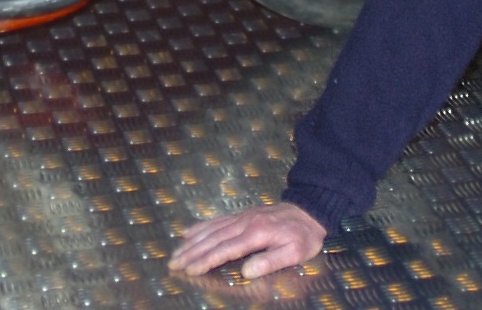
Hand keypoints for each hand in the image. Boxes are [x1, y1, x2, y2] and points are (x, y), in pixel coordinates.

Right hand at [167, 202, 324, 277]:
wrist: (309, 210)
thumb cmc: (303, 236)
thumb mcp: (295, 253)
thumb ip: (270, 261)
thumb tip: (246, 272)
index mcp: (257, 234)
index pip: (226, 249)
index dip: (206, 260)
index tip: (190, 270)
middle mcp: (244, 223)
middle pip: (213, 239)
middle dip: (191, 252)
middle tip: (173, 264)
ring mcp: (241, 217)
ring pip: (211, 229)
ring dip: (191, 241)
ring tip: (175, 252)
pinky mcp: (241, 214)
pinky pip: (217, 220)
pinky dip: (200, 227)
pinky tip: (188, 232)